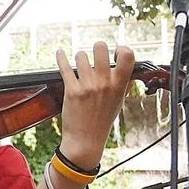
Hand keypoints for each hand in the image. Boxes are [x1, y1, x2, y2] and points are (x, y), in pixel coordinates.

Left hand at [54, 41, 137, 169]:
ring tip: (80, 65)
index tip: (115, 52)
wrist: (85, 140)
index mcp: (119, 86)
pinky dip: (61, 57)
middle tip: (95, 53)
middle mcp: (104, 83)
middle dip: (97, 47)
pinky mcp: (72, 90)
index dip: (121, 49)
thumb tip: (125, 66)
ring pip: (81, 56)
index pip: (128, 56)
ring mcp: (87, 86)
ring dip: (80, 58)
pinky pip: (65, 67)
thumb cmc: (102, 120)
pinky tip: (60, 53)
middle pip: (100, 47)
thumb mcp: (118, 102)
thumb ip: (123, 84)